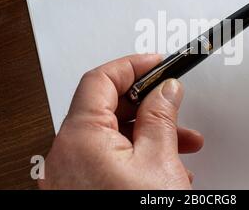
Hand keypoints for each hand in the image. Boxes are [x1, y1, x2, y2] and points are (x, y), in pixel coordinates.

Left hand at [38, 54, 203, 188]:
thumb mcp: (158, 161)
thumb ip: (162, 116)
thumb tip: (167, 88)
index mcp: (80, 136)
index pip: (101, 79)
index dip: (132, 65)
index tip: (156, 62)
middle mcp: (66, 153)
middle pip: (107, 107)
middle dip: (147, 104)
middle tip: (173, 102)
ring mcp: (71, 173)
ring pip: (112, 134)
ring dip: (148, 133)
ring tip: (182, 143)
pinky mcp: (81, 188)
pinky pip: (107, 158)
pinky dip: (135, 154)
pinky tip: (163, 166)